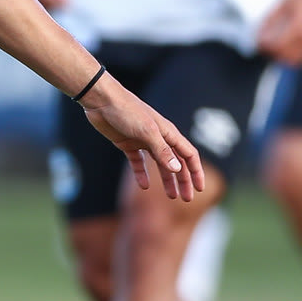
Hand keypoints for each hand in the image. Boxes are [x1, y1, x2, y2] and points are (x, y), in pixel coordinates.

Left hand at [80, 77, 204, 201]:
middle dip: (183, 181)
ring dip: (166, 180)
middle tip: (186, 199)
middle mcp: (159, 137)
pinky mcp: (128, 144)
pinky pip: (138, 163)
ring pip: (160, 165)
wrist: (101, 100)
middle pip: (176, 163)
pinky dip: (142, 175)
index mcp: (168, 133)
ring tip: (171, 196)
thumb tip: (177, 169)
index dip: (196, 172)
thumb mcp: (147, 132)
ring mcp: (143, 141)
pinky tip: (144, 186)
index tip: (200, 189)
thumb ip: (162, 151)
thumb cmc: (126, 111)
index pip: (188, 155)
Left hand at [256, 0, 301, 67]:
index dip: (265, 45)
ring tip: (273, 48)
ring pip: (294, 61)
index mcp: (299, 27)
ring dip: (281, 58)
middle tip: (263, 45)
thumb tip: (258, 35)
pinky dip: (291, 58)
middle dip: (271, 53)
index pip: (278, 45)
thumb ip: (270, 20)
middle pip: (285, 56)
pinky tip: (284, 49)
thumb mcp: (283, 4)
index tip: (258, 40)